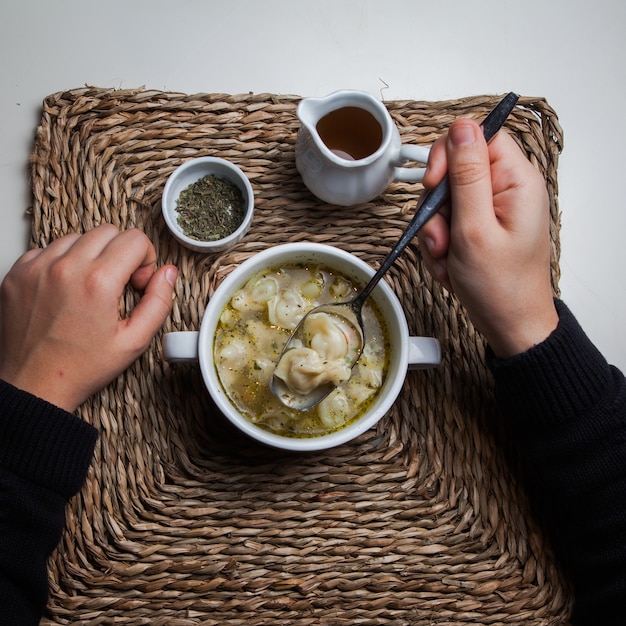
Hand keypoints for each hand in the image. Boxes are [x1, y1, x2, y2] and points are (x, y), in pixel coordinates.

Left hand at [0, 225, 177, 410]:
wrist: (34, 385)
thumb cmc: (81, 367)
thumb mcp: (134, 340)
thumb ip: (159, 301)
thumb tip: (168, 272)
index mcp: (98, 282)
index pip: (135, 239)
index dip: (145, 260)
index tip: (137, 283)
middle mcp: (65, 267)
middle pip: (108, 231)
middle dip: (120, 253)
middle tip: (117, 284)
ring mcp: (36, 267)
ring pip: (77, 237)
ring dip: (90, 256)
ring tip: (90, 288)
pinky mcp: (17, 273)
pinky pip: (47, 249)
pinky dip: (61, 262)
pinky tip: (66, 289)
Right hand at [418, 119, 557, 357]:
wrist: (508, 324)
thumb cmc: (500, 286)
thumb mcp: (475, 228)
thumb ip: (466, 176)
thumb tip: (461, 127)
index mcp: (516, 181)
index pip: (478, 137)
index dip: (448, 154)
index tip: (433, 184)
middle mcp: (506, 189)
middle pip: (454, 171)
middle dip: (436, 206)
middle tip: (441, 236)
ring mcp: (491, 210)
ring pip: (444, 200)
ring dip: (435, 230)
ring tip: (448, 257)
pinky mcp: (479, 227)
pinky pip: (446, 222)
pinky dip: (441, 244)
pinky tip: (450, 264)